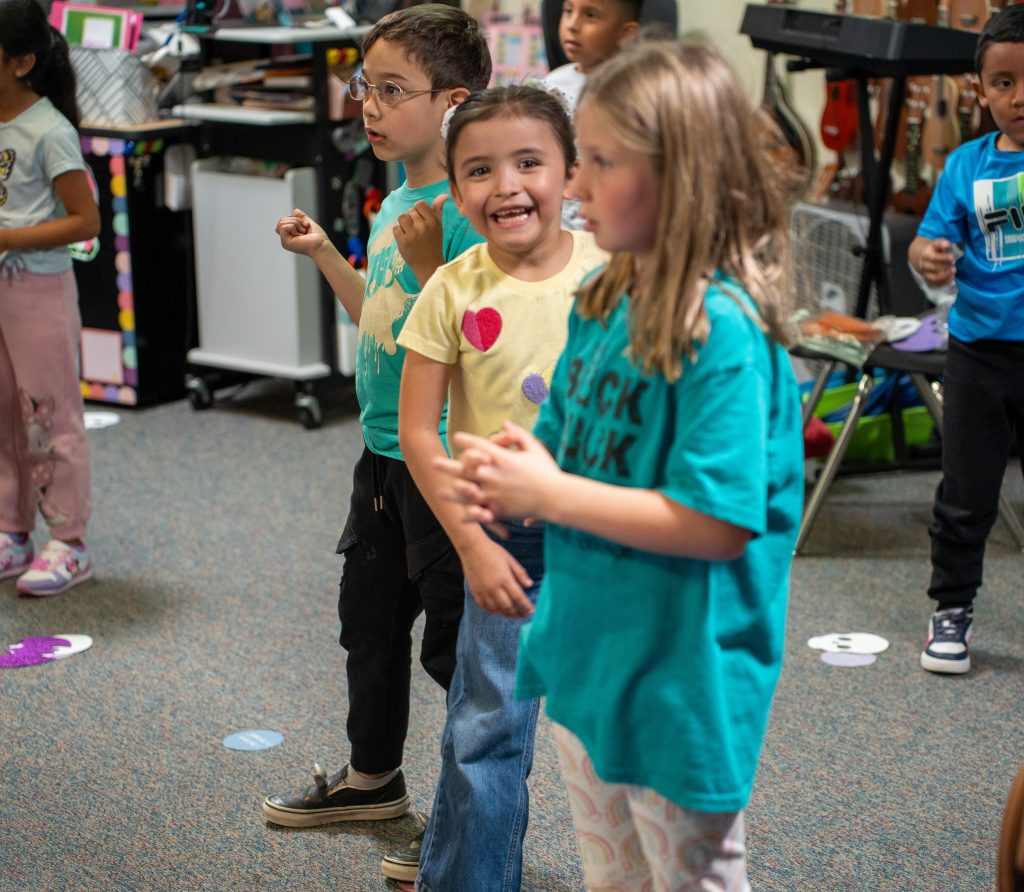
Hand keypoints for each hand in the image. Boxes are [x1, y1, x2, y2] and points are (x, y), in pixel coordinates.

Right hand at [276, 208, 326, 256]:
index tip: (305, 224)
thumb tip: (295, 211)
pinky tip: (300, 235)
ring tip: (303, 231)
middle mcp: (286, 238)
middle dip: (296, 220)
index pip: (283, 220)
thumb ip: (301, 217)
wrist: (321, 245)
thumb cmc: (318, 238)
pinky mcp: (285, 243)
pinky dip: (293, 227)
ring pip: (282, 222)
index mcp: (290, 235)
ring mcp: (285, 241)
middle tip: (305, 228)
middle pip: (282, 220)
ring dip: (296, 223)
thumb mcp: (308, 223)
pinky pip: (283, 227)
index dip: (293, 218)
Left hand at [393, 194, 447, 286]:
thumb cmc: (433, 244)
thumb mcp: (438, 227)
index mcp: (433, 222)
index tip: (420, 220)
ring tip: (409, 232)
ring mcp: (413, 235)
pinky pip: (395, 228)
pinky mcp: (403, 242)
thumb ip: (438, 209)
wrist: (429, 266)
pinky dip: (398, 233)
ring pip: (401, 217)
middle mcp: (423, 227)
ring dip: (403, 224)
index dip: (417, 210)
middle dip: (411, 219)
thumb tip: (444, 195)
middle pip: (410, 211)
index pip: (420, 204)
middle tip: (417, 231)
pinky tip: (405, 239)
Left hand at [440, 422, 561, 524]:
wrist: (556, 497)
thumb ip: (518, 434)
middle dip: (447, 466)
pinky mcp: (499, 509)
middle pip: (464, 469)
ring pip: (466, 493)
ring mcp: (494, 493)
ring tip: (438, 492)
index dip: (465, 440)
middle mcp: (493, 474)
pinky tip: (459, 515)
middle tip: (433, 463)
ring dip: (451, 493)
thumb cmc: (548, 471)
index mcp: (501, 458)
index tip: (456, 437)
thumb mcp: (534, 448)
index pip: (477, 445)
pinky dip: (469, 514)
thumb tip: (504, 423)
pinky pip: (479, 512)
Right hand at [460, 534, 534, 617]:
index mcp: (505, 578)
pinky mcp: (475, 591)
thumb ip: (520, 573)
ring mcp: (483, 591)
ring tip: (513, 614)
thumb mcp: (510, 559)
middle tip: (524, 615)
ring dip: (506, 614)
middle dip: (518, 613)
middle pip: (508, 607)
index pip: (518, 597)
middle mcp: (494, 587)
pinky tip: (498, 611)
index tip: (532, 611)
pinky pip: (484, 606)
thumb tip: (529, 585)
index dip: (526, 606)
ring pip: (496, 609)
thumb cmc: (492, 551)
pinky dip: (492, 611)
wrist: (472, 547)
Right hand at [918, 237, 956, 286]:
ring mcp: (925, 273)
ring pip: (934, 277)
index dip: (943, 258)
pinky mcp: (928, 279)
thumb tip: (947, 245)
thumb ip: (943, 243)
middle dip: (945, 266)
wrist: (922, 256)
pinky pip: (936, 283)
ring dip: (945, 275)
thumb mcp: (938, 243)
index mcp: (926, 254)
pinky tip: (952, 278)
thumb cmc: (934, 249)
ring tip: (954, 271)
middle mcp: (924, 264)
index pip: (934, 257)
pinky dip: (944, 282)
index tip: (952, 257)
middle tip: (954, 263)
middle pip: (934, 267)